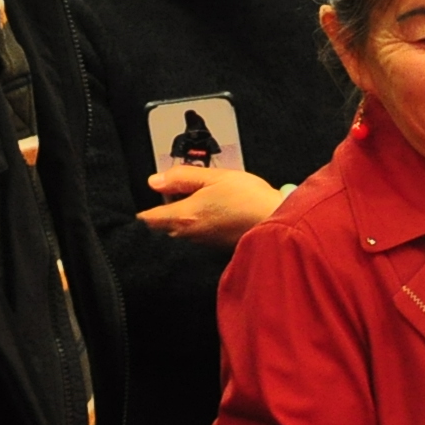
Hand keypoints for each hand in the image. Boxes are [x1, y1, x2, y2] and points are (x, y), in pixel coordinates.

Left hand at [143, 166, 286, 249]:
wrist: (279, 222)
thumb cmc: (250, 199)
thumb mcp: (215, 176)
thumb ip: (182, 177)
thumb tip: (155, 181)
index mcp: (183, 216)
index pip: (146, 219)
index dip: (145, 207)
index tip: (152, 196)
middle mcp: (188, 234)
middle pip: (161, 225)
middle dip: (165, 210)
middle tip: (181, 192)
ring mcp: (202, 243)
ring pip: (179, 231)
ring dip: (183, 217)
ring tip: (201, 200)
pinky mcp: (216, 247)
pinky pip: (197, 236)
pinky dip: (199, 225)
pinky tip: (215, 212)